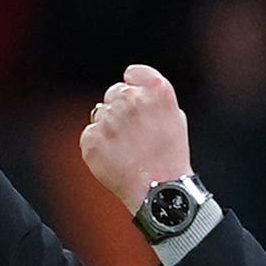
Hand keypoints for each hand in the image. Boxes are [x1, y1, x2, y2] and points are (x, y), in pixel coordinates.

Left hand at [79, 65, 193, 211]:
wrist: (160, 192)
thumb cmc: (171, 157)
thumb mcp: (175, 118)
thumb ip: (154, 99)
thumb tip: (134, 91)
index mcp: (156, 90)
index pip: (133, 73)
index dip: (134, 86)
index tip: (138, 101)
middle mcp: (131, 99)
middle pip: (114, 92)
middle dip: (121, 109)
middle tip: (135, 134)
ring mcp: (109, 119)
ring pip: (100, 114)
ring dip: (110, 128)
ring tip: (128, 150)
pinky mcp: (91, 139)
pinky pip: (90, 135)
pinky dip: (99, 146)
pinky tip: (117, 159)